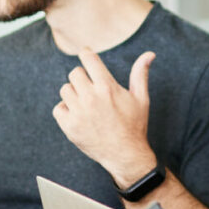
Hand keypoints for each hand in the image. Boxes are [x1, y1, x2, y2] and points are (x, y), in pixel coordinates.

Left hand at [53, 49, 157, 188]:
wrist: (126, 155)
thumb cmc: (134, 125)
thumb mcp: (141, 98)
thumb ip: (140, 74)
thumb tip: (150, 54)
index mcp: (107, 87)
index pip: (88, 59)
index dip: (86, 54)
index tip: (86, 55)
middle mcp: (91, 98)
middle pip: (74, 73)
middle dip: (82, 78)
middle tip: (91, 88)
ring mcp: (78, 113)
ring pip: (65, 90)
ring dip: (74, 94)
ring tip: (86, 104)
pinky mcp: (70, 126)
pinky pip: (58, 109)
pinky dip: (65, 110)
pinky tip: (78, 115)